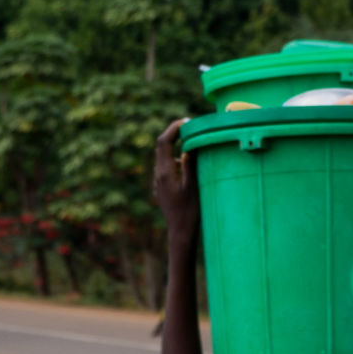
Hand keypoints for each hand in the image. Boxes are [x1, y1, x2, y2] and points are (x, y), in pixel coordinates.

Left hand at [154, 120, 199, 247]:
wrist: (180, 232)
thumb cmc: (190, 211)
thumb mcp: (193, 187)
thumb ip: (190, 165)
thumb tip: (188, 147)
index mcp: (165, 172)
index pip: (164, 142)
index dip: (174, 128)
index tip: (186, 121)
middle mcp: (158, 175)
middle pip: (162, 147)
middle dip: (174, 135)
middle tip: (190, 128)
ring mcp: (158, 182)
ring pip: (165, 158)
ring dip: (176, 149)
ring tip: (193, 147)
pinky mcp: (161, 188)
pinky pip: (167, 169)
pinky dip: (176, 161)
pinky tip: (188, 167)